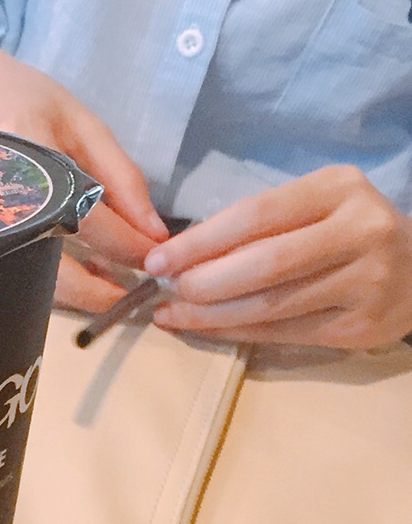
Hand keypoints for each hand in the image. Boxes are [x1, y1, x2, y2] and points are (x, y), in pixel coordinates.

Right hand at [0, 7, 167, 312]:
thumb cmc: (15, 96)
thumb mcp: (77, 120)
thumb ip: (120, 175)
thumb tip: (154, 231)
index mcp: (30, 159)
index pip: (89, 219)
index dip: (130, 246)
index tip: (158, 257)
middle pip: (54, 272)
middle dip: (101, 292)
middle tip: (134, 293)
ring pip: (32, 284)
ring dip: (76, 294)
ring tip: (109, 284)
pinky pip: (15, 274)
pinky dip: (50, 281)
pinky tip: (75, 271)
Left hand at [146, 166, 411, 347]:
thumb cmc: (347, 230)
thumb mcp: (316, 205)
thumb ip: (262, 222)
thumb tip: (183, 254)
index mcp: (340, 190)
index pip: (257, 215)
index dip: (201, 242)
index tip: (158, 260)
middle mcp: (360, 232)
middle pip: (264, 266)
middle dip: (203, 283)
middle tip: (163, 291)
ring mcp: (366, 282)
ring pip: (271, 307)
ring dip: (211, 315)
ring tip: (173, 314)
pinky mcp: (361, 327)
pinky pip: (284, 334)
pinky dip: (236, 333)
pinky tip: (205, 329)